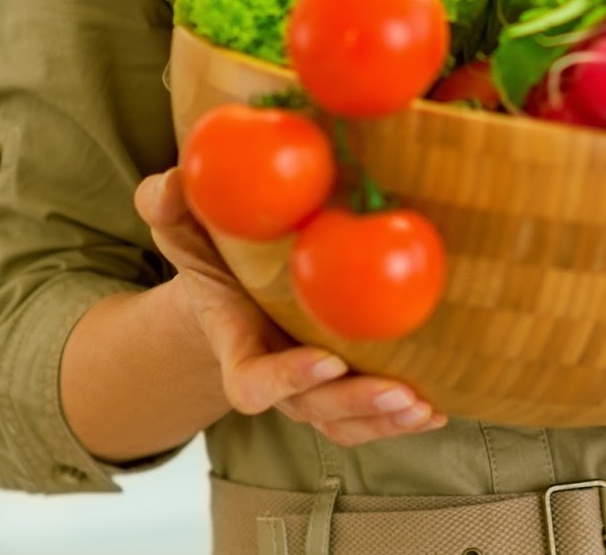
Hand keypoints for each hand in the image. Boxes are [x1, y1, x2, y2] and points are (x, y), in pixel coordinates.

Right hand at [135, 167, 446, 444]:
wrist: (231, 281)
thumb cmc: (210, 249)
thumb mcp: (183, 222)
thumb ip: (166, 205)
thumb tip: (170, 184)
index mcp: (235, 341)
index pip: (253, 382)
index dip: (286, 379)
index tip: (328, 358)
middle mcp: (274, 372)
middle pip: (312, 407)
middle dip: (356, 403)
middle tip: (400, 392)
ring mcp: (307, 382)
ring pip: (343, 421)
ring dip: (383, 420)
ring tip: (424, 408)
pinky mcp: (340, 380)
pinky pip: (366, 417)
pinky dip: (400, 419)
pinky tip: (438, 409)